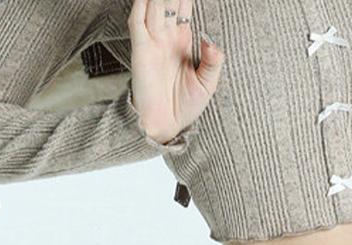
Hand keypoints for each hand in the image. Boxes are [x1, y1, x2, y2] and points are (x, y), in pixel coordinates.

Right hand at [128, 0, 224, 143]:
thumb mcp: (208, 84)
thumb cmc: (185, 107)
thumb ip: (213, 61)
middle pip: (169, 1)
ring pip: (155, 5)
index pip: (184, 6)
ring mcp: (152, 41)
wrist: (165, 125)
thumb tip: (210, 39)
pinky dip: (141, 4)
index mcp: (183, 41)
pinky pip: (138, 20)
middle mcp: (167, 36)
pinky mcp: (140, 49)